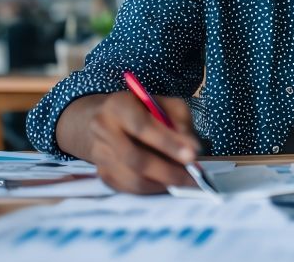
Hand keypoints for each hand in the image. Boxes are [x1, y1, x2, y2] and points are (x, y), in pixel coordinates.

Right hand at [56, 92, 200, 193]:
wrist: (104, 120)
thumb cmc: (141, 110)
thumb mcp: (164, 103)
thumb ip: (180, 120)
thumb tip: (192, 147)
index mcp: (118, 106)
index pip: (142, 127)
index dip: (168, 143)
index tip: (192, 155)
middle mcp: (103, 130)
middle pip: (135, 159)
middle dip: (168, 171)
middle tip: (193, 176)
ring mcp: (100, 155)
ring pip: (133, 179)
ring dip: (163, 183)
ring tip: (184, 180)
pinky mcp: (102, 174)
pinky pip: (129, 188)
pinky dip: (152, 189)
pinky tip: (166, 183)